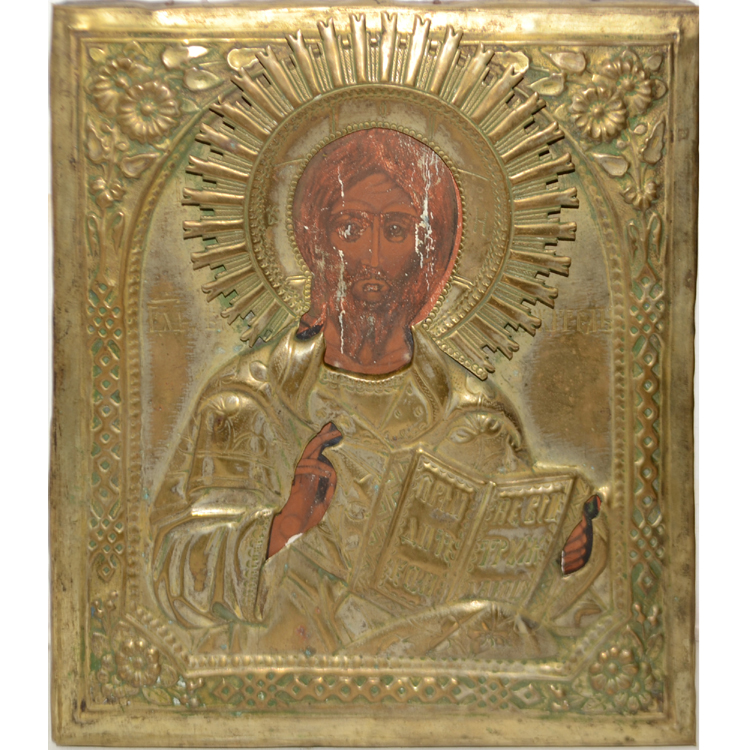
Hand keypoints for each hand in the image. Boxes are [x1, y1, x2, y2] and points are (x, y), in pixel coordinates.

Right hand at [268, 422, 342, 556]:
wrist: (294, 527)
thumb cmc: (306, 517)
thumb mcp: (323, 502)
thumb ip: (329, 488)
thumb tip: (333, 472)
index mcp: (308, 476)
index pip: (314, 455)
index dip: (322, 443)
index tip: (333, 434)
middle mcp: (303, 473)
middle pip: (311, 449)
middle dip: (322, 437)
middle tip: (334, 428)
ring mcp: (300, 476)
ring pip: (309, 454)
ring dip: (322, 451)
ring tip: (332, 451)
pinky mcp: (299, 481)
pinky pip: (308, 468)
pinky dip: (319, 468)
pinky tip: (327, 473)